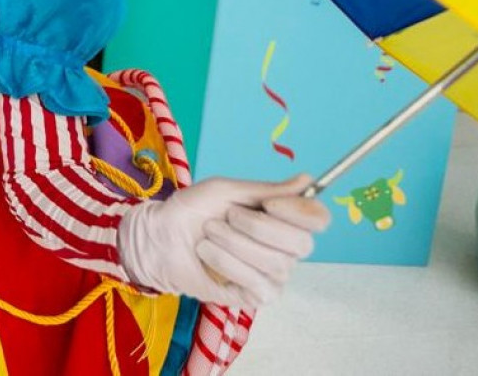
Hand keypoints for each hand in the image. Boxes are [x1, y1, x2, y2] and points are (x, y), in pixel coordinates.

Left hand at [117, 174, 328, 308]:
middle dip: (257, 226)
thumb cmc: (193, 211)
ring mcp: (274, 275)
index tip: (268, 204)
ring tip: (208, 234)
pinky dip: (225, 263)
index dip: (299, 211)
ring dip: (232, 242)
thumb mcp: (227, 191)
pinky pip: (256, 281)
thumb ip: (268, 190)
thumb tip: (308, 180)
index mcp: (284, 219)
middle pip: (301, 243)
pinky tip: (207, 254)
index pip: (318, 219)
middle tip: (227, 217)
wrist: (160, 237)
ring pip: (274, 261)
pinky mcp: (257, 296)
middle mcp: (286, 249)